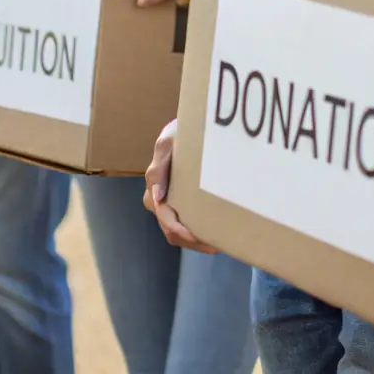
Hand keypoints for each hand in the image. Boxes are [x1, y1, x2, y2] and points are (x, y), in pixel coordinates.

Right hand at [143, 119, 218, 253]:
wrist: (187, 128)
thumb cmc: (178, 133)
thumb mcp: (167, 143)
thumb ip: (159, 167)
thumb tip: (157, 197)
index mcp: (153, 188)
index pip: (166, 219)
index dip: (182, 232)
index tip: (200, 238)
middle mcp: (157, 200)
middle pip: (172, 232)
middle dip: (193, 242)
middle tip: (216, 246)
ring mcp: (168, 204)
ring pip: (179, 234)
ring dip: (197, 242)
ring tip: (219, 243)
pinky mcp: (179, 204)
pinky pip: (186, 226)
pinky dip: (199, 233)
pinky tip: (216, 234)